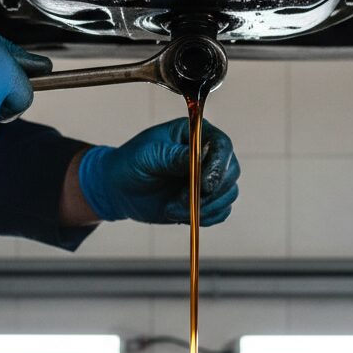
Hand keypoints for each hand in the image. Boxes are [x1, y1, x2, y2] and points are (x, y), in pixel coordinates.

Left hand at [77, 119, 239, 224]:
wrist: (120, 189)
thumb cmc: (132, 163)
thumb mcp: (148, 155)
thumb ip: (173, 156)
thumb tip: (198, 158)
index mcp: (197, 134)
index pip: (222, 146)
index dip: (218, 166)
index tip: (204, 185)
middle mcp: (209, 155)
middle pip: (231, 172)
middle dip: (210, 192)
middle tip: (180, 202)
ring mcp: (210, 179)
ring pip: (228, 194)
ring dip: (204, 208)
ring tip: (172, 209)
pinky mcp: (206, 201)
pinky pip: (220, 212)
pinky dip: (205, 218)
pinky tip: (180, 215)